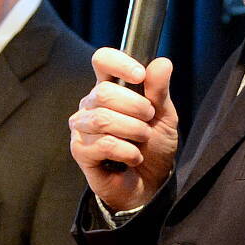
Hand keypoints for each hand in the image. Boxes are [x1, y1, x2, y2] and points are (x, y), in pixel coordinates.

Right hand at [70, 49, 177, 211]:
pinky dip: (127, 151)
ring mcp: (82, 127)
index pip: (102, 60)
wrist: (150, 183)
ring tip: (142, 140)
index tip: (140, 76)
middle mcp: (91, 104)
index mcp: (110, 88)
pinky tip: (133, 157)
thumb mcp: (164, 116)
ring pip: (102, 119)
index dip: (119, 63)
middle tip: (148, 121)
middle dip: (136, 108)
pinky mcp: (80, 150)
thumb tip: (162, 62)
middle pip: (104, 92)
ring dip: (133, 131)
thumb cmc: (153, 147)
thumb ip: (160, 90)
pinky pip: (103, 144)